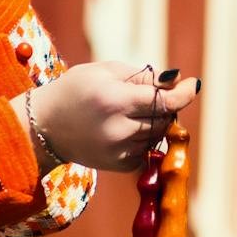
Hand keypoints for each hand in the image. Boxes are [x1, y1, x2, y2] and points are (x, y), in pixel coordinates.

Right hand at [27, 61, 195, 173]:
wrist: (45, 125)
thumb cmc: (76, 90)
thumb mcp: (106, 72)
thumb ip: (144, 77)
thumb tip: (177, 82)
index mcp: (114, 100)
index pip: (163, 101)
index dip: (183, 94)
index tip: (192, 85)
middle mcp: (118, 129)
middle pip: (164, 118)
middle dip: (166, 105)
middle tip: (151, 95)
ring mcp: (118, 151)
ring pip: (158, 134)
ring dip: (155, 121)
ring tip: (131, 111)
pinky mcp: (119, 165)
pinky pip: (147, 149)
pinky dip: (144, 137)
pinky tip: (123, 128)